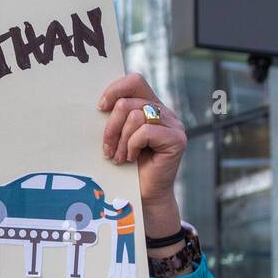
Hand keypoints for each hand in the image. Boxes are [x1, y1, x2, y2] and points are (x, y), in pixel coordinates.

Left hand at [98, 73, 186, 238]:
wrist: (144, 195)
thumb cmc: (128, 166)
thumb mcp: (118, 136)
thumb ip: (116, 117)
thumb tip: (100, 104)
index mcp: (151, 106)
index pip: (135, 81)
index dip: (115, 90)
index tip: (100, 108)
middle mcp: (165, 112)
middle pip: (129, 101)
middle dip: (111, 126)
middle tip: (107, 148)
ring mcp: (174, 125)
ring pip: (136, 116)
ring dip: (121, 139)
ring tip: (119, 157)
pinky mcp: (177, 139)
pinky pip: (146, 131)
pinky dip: (132, 145)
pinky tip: (132, 158)